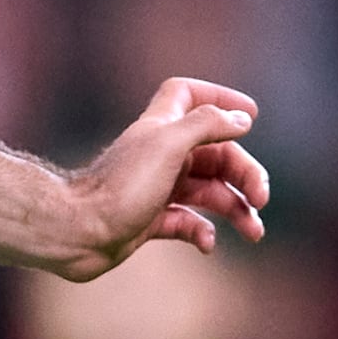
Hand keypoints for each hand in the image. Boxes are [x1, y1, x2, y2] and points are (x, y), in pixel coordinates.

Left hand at [48, 76, 270, 276]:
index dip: (219, 96)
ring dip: (236, 209)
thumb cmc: (119, 188)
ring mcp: (156, 189)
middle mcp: (161, 155)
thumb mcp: (167, 145)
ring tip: (255, 232)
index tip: (250, 115)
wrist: (75, 234)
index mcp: (162, 129)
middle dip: (245, 174)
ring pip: (209, 192)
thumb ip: (206, 125)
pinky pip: (188, 223)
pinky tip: (207, 244)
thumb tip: (242, 120)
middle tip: (261, 198)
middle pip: (217, 154)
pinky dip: (203, 233)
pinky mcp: (150, 221)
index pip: (188, 94)